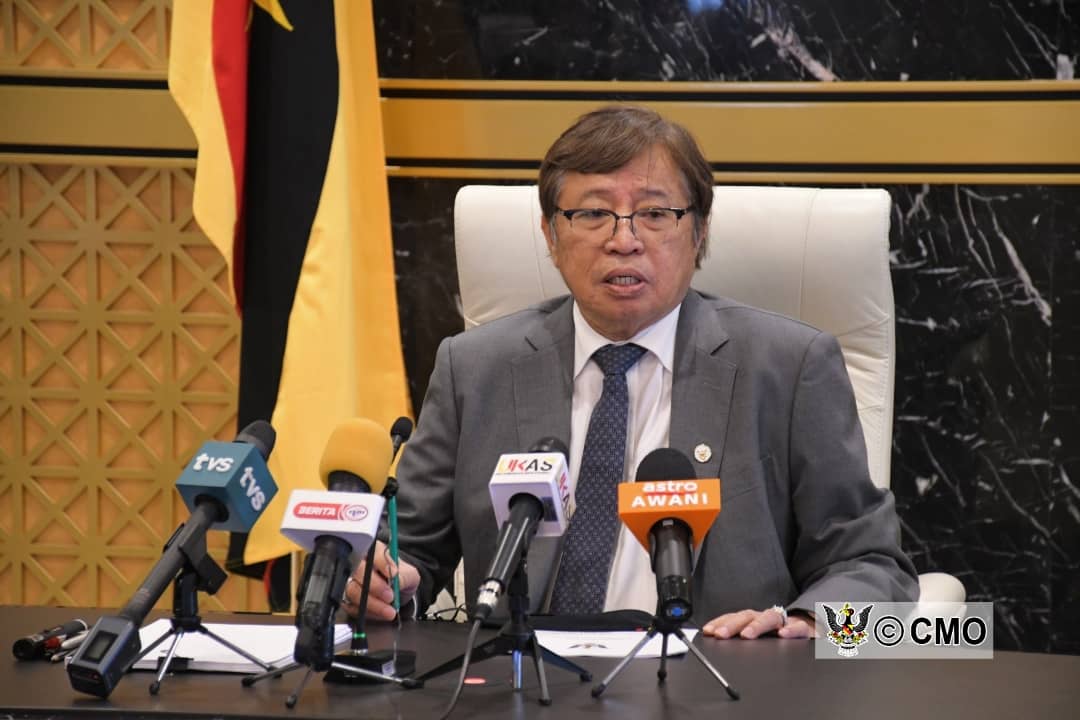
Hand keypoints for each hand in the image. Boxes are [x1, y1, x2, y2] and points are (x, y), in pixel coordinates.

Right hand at [342, 541, 420, 620]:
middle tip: (390, 596)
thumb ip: (404, 576)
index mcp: (374, 552)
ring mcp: (351, 582)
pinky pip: (352, 607)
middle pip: (358, 571)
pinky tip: (381, 614)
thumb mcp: (410, 575)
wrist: (398, 595)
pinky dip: (368, 612)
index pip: (373, 552)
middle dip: (375, 586)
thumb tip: (396, 580)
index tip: (394, 574)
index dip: (382, 563)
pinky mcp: (348, 600)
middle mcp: (359, 565)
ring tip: (389, 610)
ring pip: (353, 590)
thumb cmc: (402, 579)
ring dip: (372, 603)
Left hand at [701, 607, 816, 638]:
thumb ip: (742, 640)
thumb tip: (717, 640)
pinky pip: (800, 627)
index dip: (720, 623)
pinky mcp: (806, 629)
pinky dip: (792, 630)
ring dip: (758, 625)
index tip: (708, 631)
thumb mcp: (762, 638)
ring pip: (771, 617)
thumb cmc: (783, 636)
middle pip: (748, 616)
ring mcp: (787, 622)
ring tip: (747, 635)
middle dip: (732, 624)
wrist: (817, 630)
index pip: (735, 618)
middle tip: (720, 635)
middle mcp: (768, 618)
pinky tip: (784, 634)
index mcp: (756, 621)